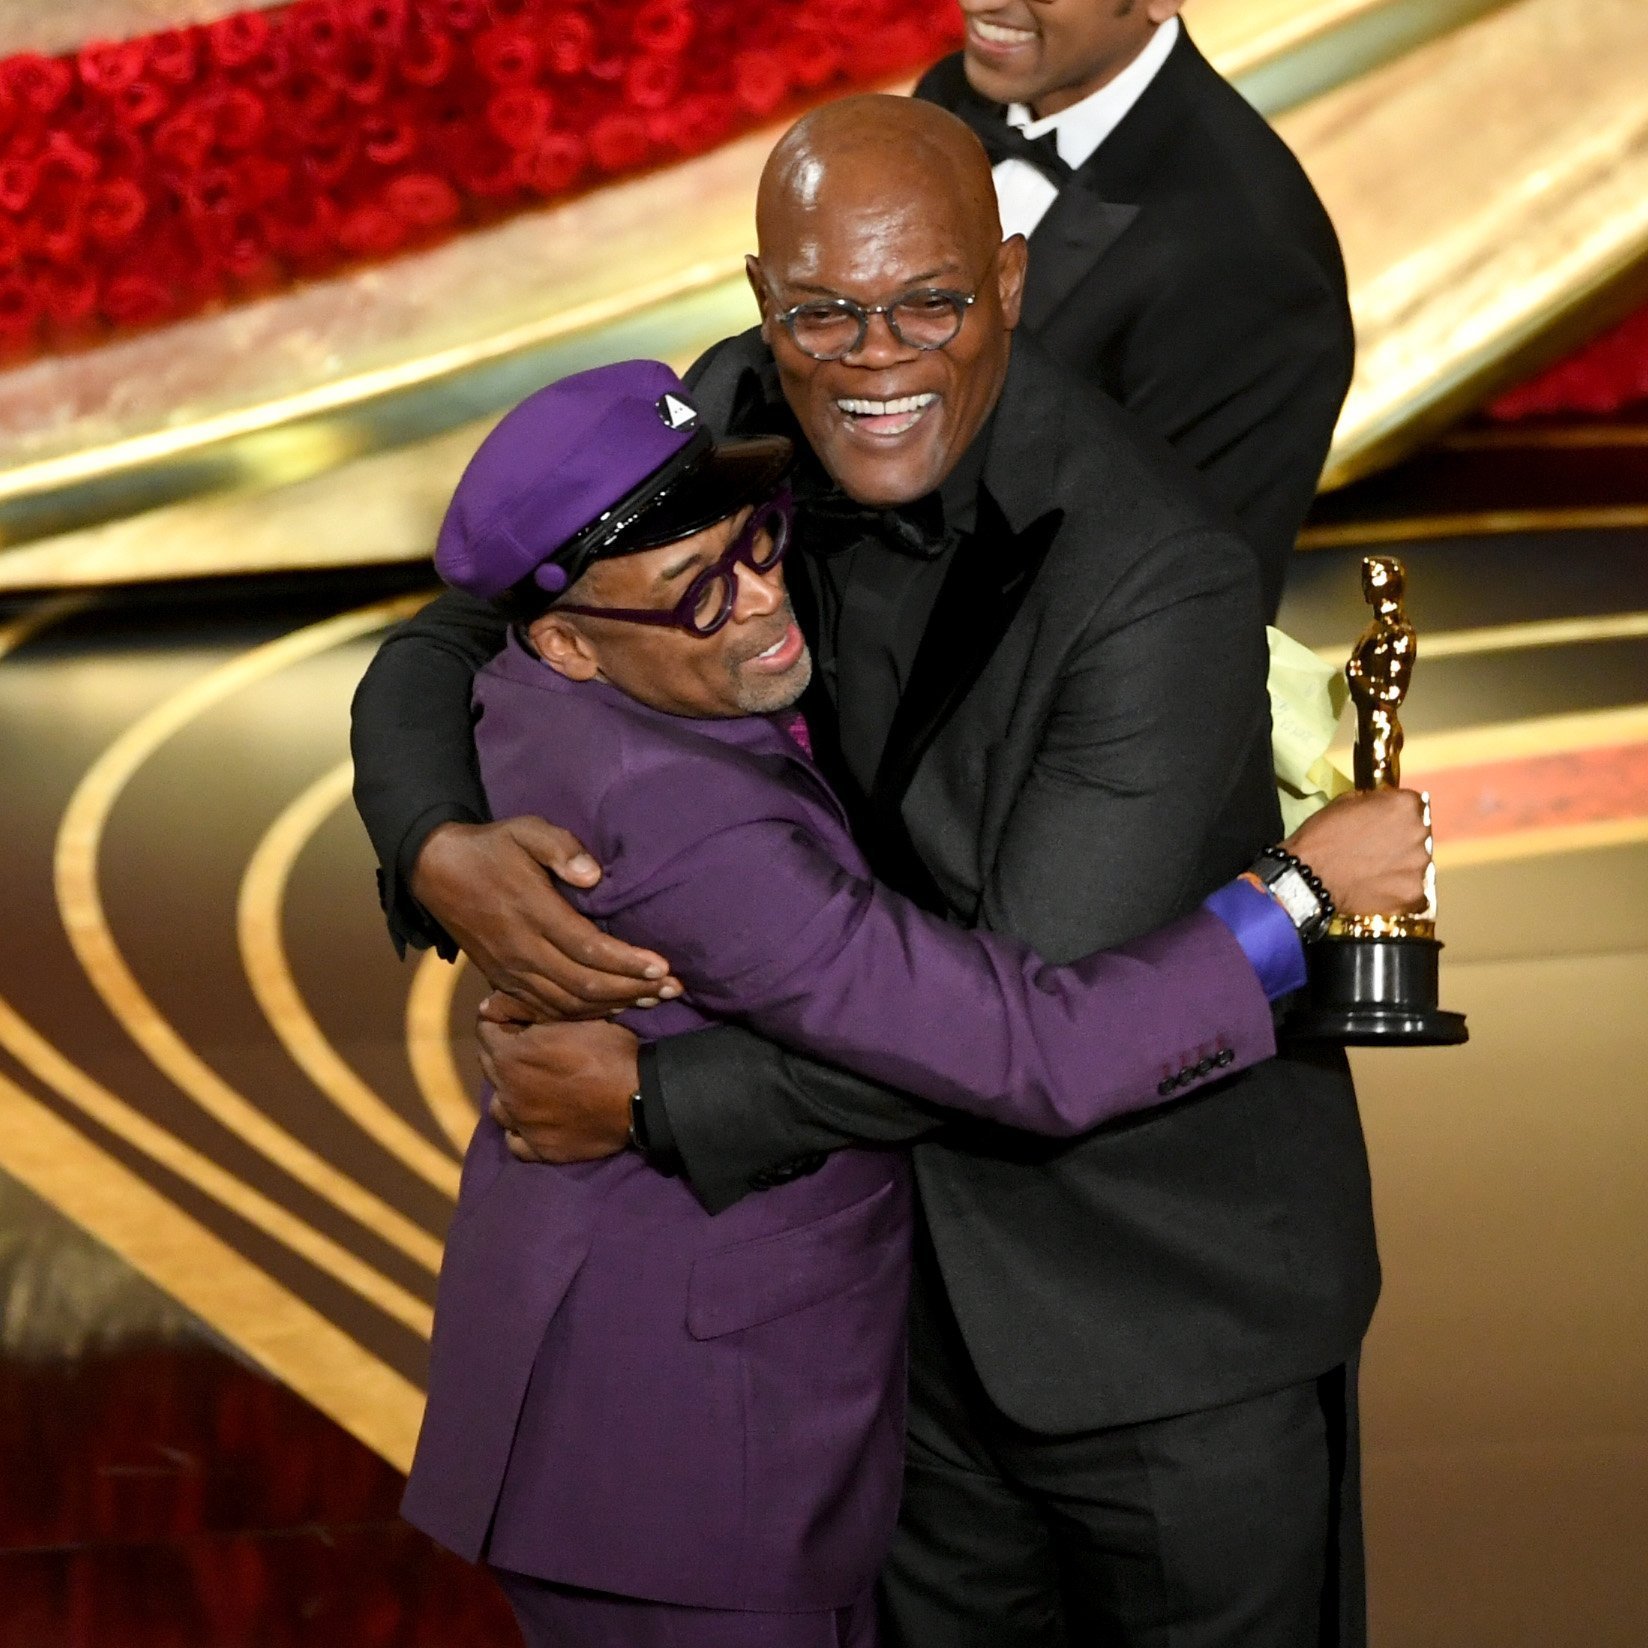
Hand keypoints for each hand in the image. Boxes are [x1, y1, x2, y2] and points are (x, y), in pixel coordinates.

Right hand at [411, 817, 681, 1018]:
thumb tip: (593, 875)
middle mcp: (522, 949)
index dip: (628, 962)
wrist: (436, 871)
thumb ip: (559, 847)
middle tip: (674, 989)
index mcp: (532, 912)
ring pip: (568, 1003)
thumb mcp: (524, 830)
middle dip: (634, 990)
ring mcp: (510, 971)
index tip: (664, 967)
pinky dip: (583, 1014)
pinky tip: (613, 1009)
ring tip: (654, 1000)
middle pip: (584, 984)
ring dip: (614, 1006)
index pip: (588, 948)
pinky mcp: (503, 981)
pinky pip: (547, 1009)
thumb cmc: (491, 848)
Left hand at [478, 1016, 638, 1163]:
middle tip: (528, 1051)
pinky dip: (521, 1131)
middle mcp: (507, 1089)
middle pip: (488, 1066)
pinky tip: (536, 1122)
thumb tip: (512, 1011)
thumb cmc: (610, 1052)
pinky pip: (515, 1141)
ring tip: (529, 1090)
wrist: (640, 1097)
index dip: (499, 1022)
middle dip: (502, 1054)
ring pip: (498, 1106)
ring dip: (509, 1095)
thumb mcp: (575, 1018)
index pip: (485, 1031)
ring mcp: (521, 1122)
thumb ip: (538, 1019)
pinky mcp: (538, 1148)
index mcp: (512, 1053)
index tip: (513, 1020)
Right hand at [1284, 788, 1429, 916]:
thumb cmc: (1322, 834)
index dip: (1397, 816)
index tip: (1383, 825)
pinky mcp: (1414, 894)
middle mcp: (1420, 833)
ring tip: (1375, 873)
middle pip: (1419, 835)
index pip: (1414, 806)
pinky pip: (1412, 890)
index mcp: (1405, 806)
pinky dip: (1398, 891)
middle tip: (1377, 851)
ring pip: (1416, 864)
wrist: (1308, 876)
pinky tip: (1378, 890)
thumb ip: (1374, 802)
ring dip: (1401, 866)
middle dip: (1403, 840)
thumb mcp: (1345, 802)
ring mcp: (1420, 866)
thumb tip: (1384, 807)